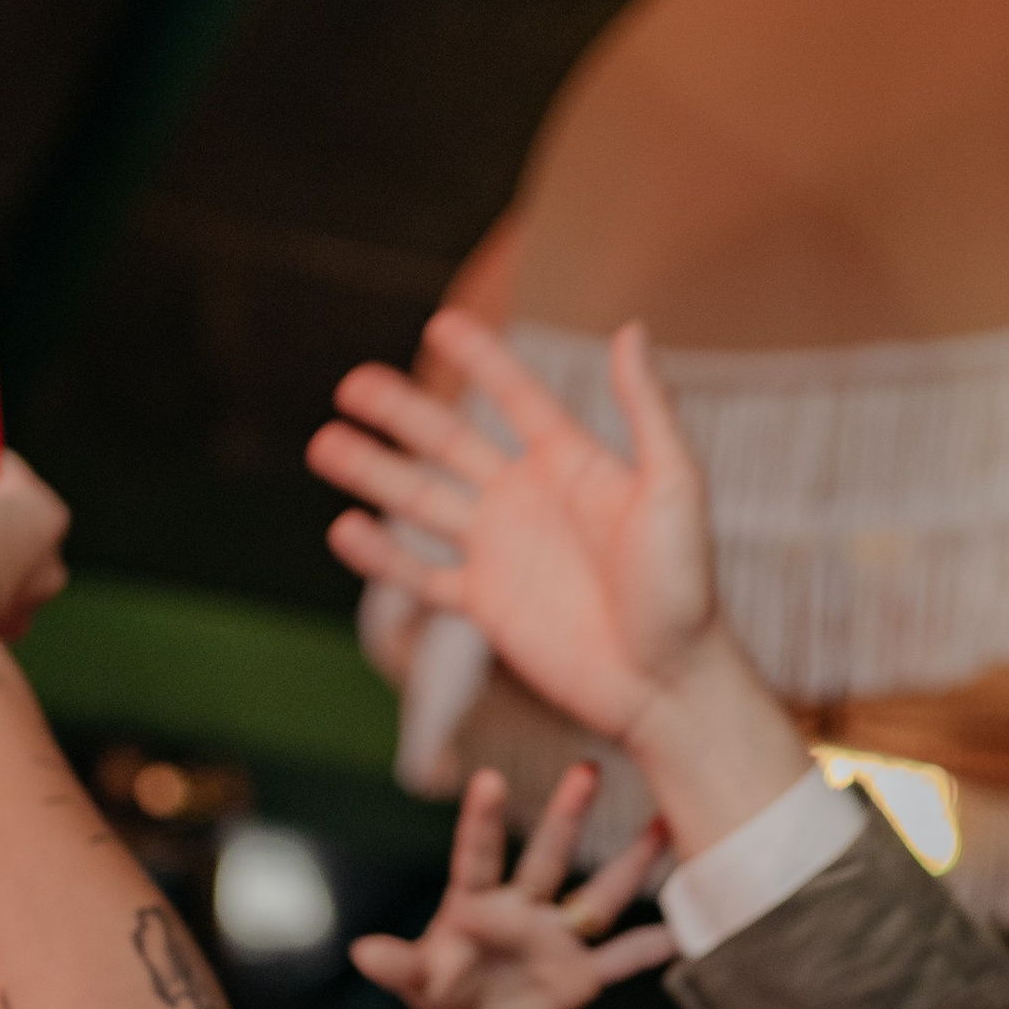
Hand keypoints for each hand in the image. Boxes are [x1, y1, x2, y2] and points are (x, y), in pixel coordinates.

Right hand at [310, 313, 719, 746]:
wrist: (668, 684)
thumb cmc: (685, 590)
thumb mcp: (674, 488)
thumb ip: (648, 410)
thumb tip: (630, 328)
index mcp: (573, 463)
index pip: (517, 396)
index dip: (481, 359)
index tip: (440, 323)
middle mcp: (529, 499)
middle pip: (450, 442)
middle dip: (401, 413)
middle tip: (350, 384)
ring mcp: (503, 552)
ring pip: (422, 501)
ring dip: (374, 473)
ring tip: (323, 444)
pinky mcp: (487, 605)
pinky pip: (423, 575)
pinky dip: (381, 557)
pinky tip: (342, 530)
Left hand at [352, 765, 673, 1008]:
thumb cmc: (447, 990)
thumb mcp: (415, 982)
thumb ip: (396, 965)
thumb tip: (361, 953)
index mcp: (477, 900)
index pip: (477, 854)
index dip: (482, 820)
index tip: (488, 779)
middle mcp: (524, 906)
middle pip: (548, 855)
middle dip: (566, 816)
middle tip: (588, 768)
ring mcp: (558, 936)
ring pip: (600, 894)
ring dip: (631, 864)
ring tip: (663, 825)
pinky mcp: (583, 973)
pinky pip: (622, 959)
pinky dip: (652, 949)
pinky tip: (686, 933)